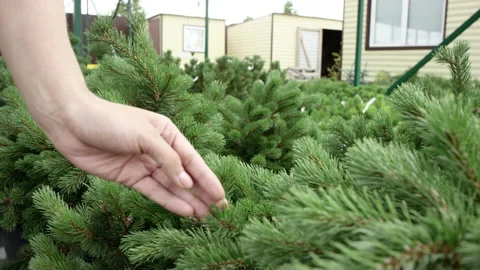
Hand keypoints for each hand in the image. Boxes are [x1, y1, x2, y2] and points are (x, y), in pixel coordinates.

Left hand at [47, 95, 226, 219]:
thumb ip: (167, 160)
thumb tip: (187, 183)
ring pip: (171, 187)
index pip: (192, 160)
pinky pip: (153, 192)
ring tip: (206, 217)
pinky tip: (184, 211)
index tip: (222, 195)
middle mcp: (159, 150)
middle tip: (220, 211)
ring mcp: (145, 165)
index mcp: (168, 133)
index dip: (208, 179)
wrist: (71, 122)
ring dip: (188, 201)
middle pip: (184, 175)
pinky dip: (168, 201)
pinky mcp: (130, 177)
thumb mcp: (144, 136)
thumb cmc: (110, 120)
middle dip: (202, 193)